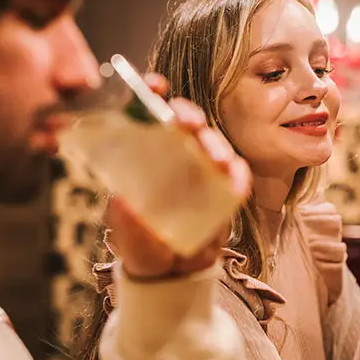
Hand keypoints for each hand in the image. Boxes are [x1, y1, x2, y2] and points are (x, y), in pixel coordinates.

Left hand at [105, 73, 250, 279]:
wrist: (170, 274)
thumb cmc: (142, 245)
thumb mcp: (127, 234)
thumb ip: (126, 220)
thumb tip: (121, 201)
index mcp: (145, 156)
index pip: (147, 115)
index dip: (151, 95)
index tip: (156, 86)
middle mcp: (174, 156)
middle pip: (184, 123)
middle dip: (188, 116)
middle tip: (188, 123)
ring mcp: (201, 171)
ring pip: (212, 144)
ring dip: (215, 146)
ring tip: (216, 159)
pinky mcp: (223, 190)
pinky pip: (235, 176)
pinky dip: (237, 176)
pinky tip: (234, 180)